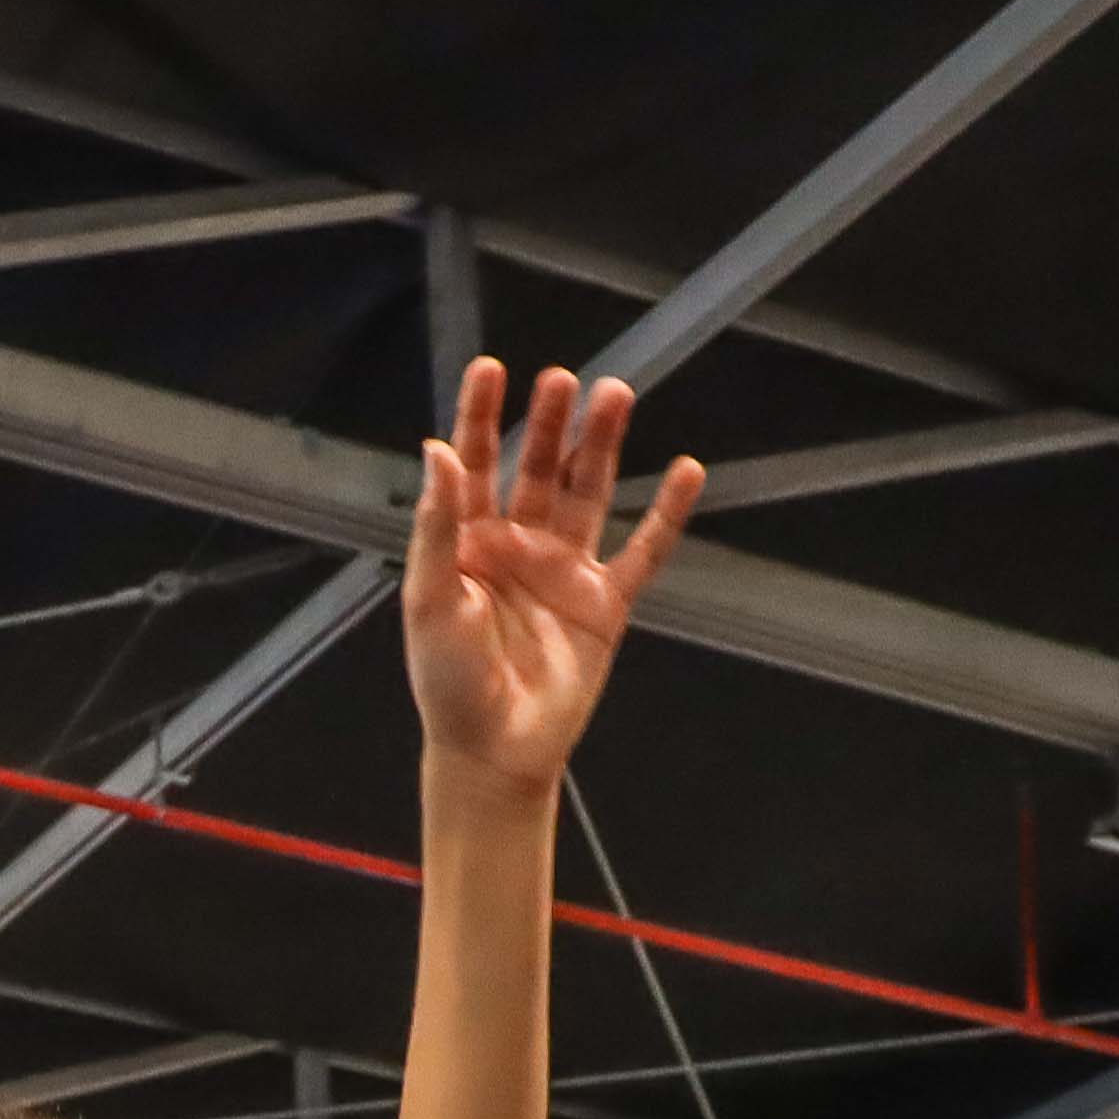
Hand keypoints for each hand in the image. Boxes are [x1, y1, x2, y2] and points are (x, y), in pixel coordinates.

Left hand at [398, 359, 699, 792]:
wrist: (495, 751)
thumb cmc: (449, 682)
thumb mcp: (432, 600)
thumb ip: (436, 526)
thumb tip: (436, 450)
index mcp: (469, 542)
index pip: (473, 464)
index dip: (480, 416)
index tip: (491, 368)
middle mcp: (519, 545)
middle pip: (539, 468)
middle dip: (551, 424)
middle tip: (565, 380)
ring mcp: (565, 571)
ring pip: (589, 493)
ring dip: (602, 446)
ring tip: (617, 395)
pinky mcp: (606, 603)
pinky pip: (643, 550)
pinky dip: (666, 514)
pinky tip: (686, 472)